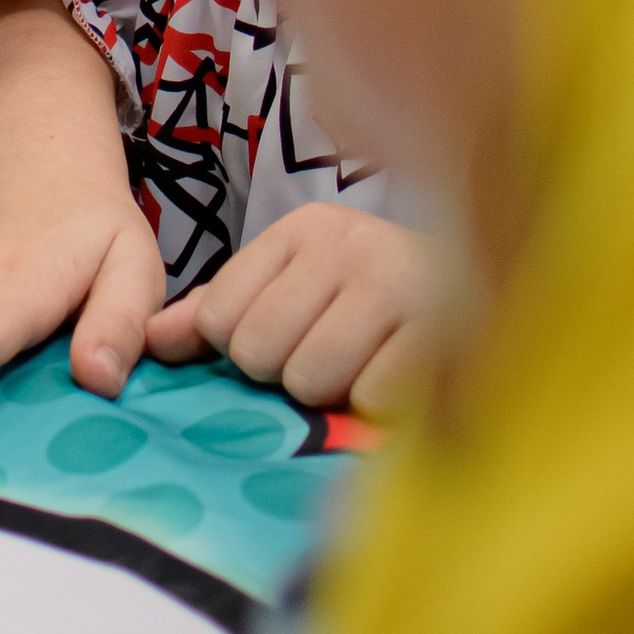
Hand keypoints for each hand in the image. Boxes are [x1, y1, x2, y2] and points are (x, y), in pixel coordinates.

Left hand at [142, 202, 432, 415]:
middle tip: (331, 355)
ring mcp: (397, 283)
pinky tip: (399, 377)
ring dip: (332, 393)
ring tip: (364, 365)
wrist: (486, 288)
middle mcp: (348, 244)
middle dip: (287, 373)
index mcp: (304, 230)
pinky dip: (379, 404)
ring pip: (309, 378)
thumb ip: (218, 311)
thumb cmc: (372, 299)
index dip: (243, 348)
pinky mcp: (442, 330)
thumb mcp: (292, 285)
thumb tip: (147, 340)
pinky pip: (373, 396)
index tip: (288, 337)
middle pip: (259, 351)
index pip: (220, 317)